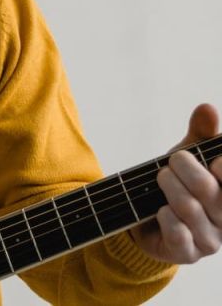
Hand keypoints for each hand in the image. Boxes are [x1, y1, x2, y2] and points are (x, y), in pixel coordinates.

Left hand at [130, 103, 221, 263]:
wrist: (147, 217)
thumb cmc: (177, 182)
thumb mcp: (188, 154)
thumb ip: (200, 133)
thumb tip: (207, 107)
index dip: (221, 166)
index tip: (212, 160)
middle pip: (208, 189)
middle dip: (183, 168)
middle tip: (172, 162)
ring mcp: (211, 239)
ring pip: (188, 207)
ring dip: (167, 187)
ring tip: (161, 179)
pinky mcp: (189, 254)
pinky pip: (177, 232)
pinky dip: (164, 216)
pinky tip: (160, 210)